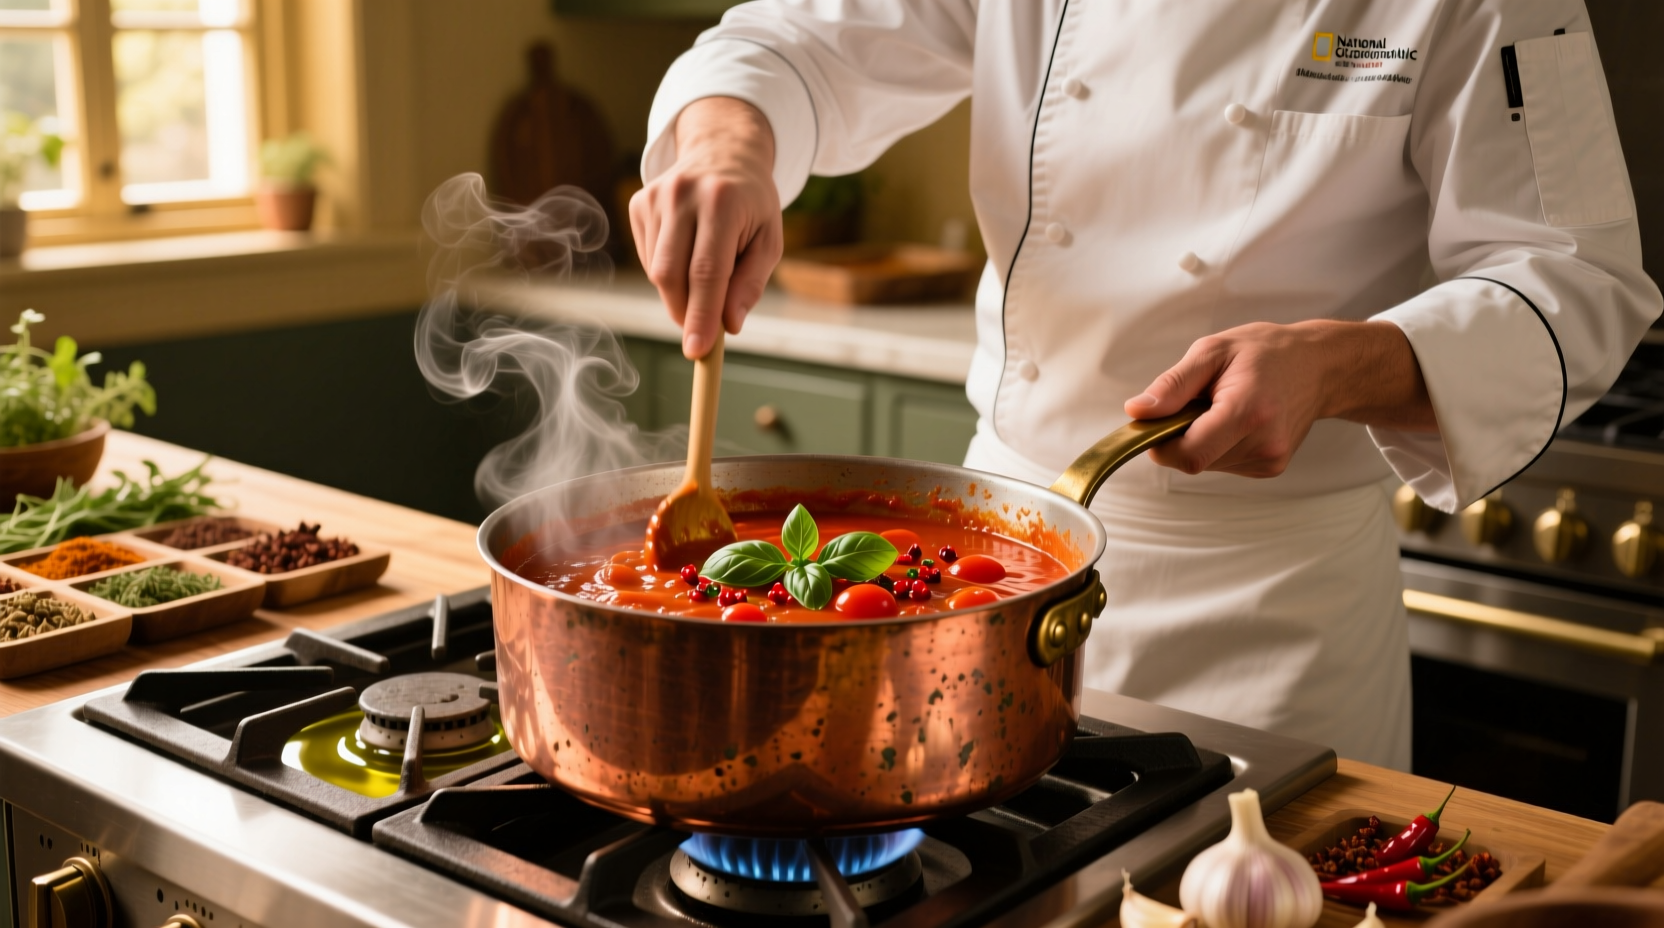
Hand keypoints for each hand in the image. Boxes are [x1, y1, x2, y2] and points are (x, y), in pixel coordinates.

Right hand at [630, 96, 782, 358]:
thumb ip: (751, 284)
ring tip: (704, 279)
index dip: (701, 315)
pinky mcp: (639, 202)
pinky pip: (648, 257)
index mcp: (723, 202)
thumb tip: (730, 325)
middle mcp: (683, 194)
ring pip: (657, 270)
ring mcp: (656, 196)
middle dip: (685, 312)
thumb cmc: (752, 204)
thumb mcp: (769, 240)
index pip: (707, 271)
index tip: (697, 350)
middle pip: (673, 274)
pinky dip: (668, 272)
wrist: (723, 152)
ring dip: (678, 293)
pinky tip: (687, 254)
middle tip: (701, 332)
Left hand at [1124, 320, 1436, 477]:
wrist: (1319, 366)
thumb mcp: (1212, 352)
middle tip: (1196, 402)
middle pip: (1195, 460)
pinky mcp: (1271, 467)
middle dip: (1181, 436)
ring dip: (1200, 440)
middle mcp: (1264, 443)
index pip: (1189, 454)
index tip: (1156, 421)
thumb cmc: (1266, 352)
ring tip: (1222, 406)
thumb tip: (1137, 412)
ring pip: (1207, 463)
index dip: (1161, 444)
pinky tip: (1236, 419)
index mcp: (1248, 411)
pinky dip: (1218, 445)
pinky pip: (1224, 463)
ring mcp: (1270, 459)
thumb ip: (1172, 385)